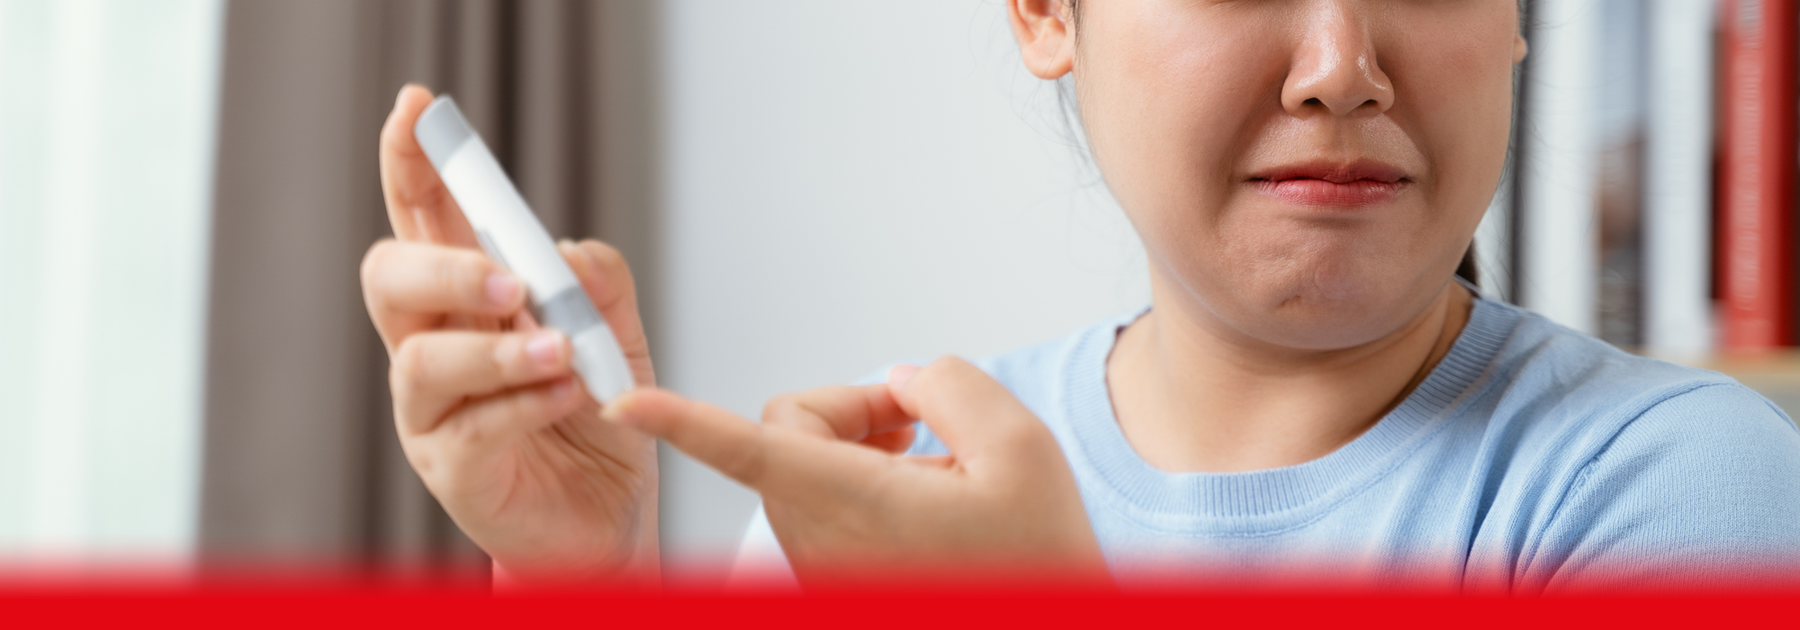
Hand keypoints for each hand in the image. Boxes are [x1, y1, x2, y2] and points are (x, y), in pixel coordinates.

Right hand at [360, 84, 659, 583]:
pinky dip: (524, 403)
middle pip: (389, 278)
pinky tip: (567, 395)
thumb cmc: (598, 417)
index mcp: (465, 300)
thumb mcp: (617, 337)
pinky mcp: (451, 470)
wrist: (612, 518)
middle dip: (442, 265)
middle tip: (508, 280)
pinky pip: (470, 427)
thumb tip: (564, 251)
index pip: (422, 218)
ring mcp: (431, 412)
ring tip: (560, 351)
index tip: (418, 109)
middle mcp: (432, 347)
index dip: (413, 163)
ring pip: (422, 360)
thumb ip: (598, 285)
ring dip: (497, 349)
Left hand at [601, 357, 1106, 585]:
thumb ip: (951, 387)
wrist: (1053, 626)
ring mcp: (827, 568)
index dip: (682, 421)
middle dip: (847, 408)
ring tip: (936, 468)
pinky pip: (824, 510)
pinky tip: (929, 500)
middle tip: (919, 420)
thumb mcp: (1022, 449)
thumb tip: (901, 381)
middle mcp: (821, 541)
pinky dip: (865, 485)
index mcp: (855, 505)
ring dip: (861, 447)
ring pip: (804, 470)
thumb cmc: (1039, 562)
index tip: (624, 404)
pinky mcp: (838, 583)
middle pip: (787, 432)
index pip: (745, 450)